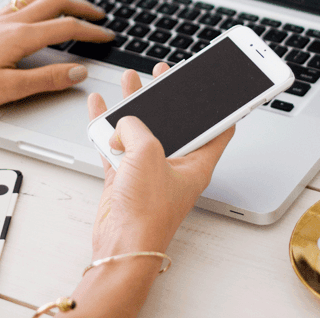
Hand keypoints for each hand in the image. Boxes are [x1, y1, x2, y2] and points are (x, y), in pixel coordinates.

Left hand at [0, 0, 113, 111]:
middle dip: (81, 7)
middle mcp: (11, 21)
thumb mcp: (10, 89)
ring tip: (70, 10)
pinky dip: (37, 4)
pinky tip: (32, 14)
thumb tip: (77, 73)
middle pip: (55, 2)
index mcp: (21, 36)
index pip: (67, 28)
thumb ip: (47, 79)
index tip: (107, 36)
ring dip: (59, 2)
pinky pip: (18, 4)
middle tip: (98, 16)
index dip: (92, 31)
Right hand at [86, 65, 234, 258]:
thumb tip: (121, 123)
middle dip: (167, 97)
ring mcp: (149, 171)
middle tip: (163, 74)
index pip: (218, 128)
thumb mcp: (147, 152)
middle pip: (175, 122)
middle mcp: (175, 164)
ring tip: (130, 81)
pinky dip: (108, 126)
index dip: (218, 105)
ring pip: (142, 129)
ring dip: (134, 105)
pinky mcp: (126, 178)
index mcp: (197, 161)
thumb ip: (135, 127)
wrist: (122, 245)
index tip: (215, 86)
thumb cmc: (147, 212)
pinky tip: (101, 108)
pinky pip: (117, 144)